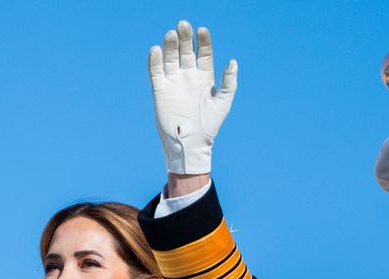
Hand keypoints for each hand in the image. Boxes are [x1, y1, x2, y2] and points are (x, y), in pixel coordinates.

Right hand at [148, 21, 236, 175]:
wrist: (190, 144)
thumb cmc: (209, 126)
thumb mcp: (223, 104)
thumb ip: (228, 83)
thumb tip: (233, 61)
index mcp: (204, 77)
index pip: (203, 52)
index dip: (203, 41)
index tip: (202, 30)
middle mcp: (188, 76)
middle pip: (186, 50)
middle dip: (185, 37)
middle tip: (183, 25)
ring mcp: (173, 81)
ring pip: (170, 57)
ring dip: (170, 45)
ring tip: (171, 34)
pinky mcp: (160, 89)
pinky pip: (156, 71)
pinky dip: (155, 60)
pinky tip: (156, 49)